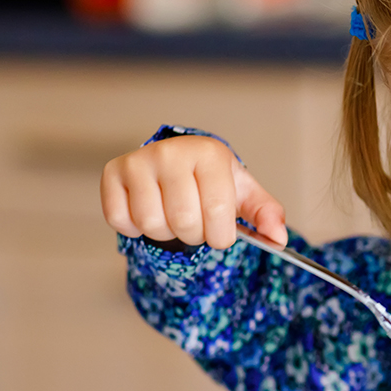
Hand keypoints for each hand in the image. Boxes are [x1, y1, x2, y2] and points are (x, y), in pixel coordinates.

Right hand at [100, 135, 286, 250]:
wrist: (178, 162)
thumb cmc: (212, 181)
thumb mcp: (244, 194)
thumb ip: (266, 214)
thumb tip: (278, 238)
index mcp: (209, 153)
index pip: (217, 211)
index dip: (220, 235)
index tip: (220, 231)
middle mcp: (170, 151)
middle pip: (183, 220)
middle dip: (194, 235)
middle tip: (195, 223)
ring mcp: (138, 161)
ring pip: (151, 224)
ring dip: (165, 233)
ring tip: (172, 216)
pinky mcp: (112, 174)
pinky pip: (121, 220)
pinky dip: (134, 228)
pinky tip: (148, 210)